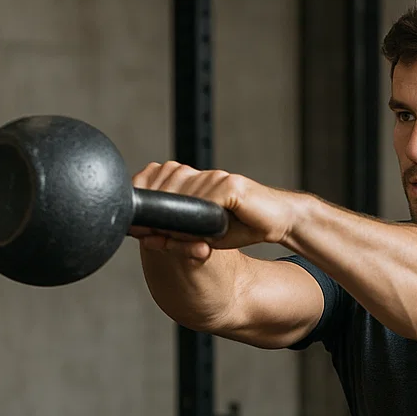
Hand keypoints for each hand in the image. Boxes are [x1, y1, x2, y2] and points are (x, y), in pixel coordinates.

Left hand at [128, 161, 300, 260]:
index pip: (158, 181)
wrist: (279, 220)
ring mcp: (216, 178)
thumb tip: (153, 240)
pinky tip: (192, 235)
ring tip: (165, 240)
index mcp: (194, 181)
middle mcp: (203, 175)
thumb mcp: (206, 236)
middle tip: (147, 237)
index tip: (138, 226)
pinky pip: (204, 203)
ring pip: (182, 197)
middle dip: (155, 215)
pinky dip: (195, 221)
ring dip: (172, 221)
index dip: (147, 202)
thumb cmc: (245, 226)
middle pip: (166, 188)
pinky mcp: (230, 185)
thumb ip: (182, 235)